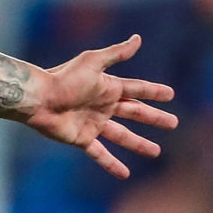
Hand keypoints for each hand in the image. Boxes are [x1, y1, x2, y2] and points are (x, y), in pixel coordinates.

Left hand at [20, 35, 176, 178]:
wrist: (39, 99)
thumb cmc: (63, 78)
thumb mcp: (93, 62)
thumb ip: (116, 54)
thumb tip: (138, 38)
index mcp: (108, 87)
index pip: (137, 90)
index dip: (154, 92)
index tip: (171, 95)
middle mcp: (103, 106)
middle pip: (134, 113)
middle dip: (154, 118)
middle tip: (173, 123)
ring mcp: (93, 124)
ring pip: (122, 135)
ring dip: (139, 144)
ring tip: (156, 152)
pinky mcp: (82, 139)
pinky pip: (100, 154)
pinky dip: (112, 164)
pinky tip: (125, 174)